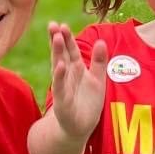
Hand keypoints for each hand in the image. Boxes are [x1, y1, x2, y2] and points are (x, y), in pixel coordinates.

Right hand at [49, 22, 106, 141]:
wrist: (80, 128)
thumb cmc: (87, 103)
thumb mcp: (97, 80)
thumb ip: (99, 62)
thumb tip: (101, 41)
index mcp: (75, 70)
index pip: (69, 50)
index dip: (67, 38)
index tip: (62, 25)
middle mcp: (66, 76)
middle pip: (61, 55)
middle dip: (58, 41)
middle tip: (53, 25)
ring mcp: (63, 88)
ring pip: (59, 67)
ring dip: (57, 53)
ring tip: (56, 39)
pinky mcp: (63, 102)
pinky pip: (61, 87)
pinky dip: (60, 76)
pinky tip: (59, 66)